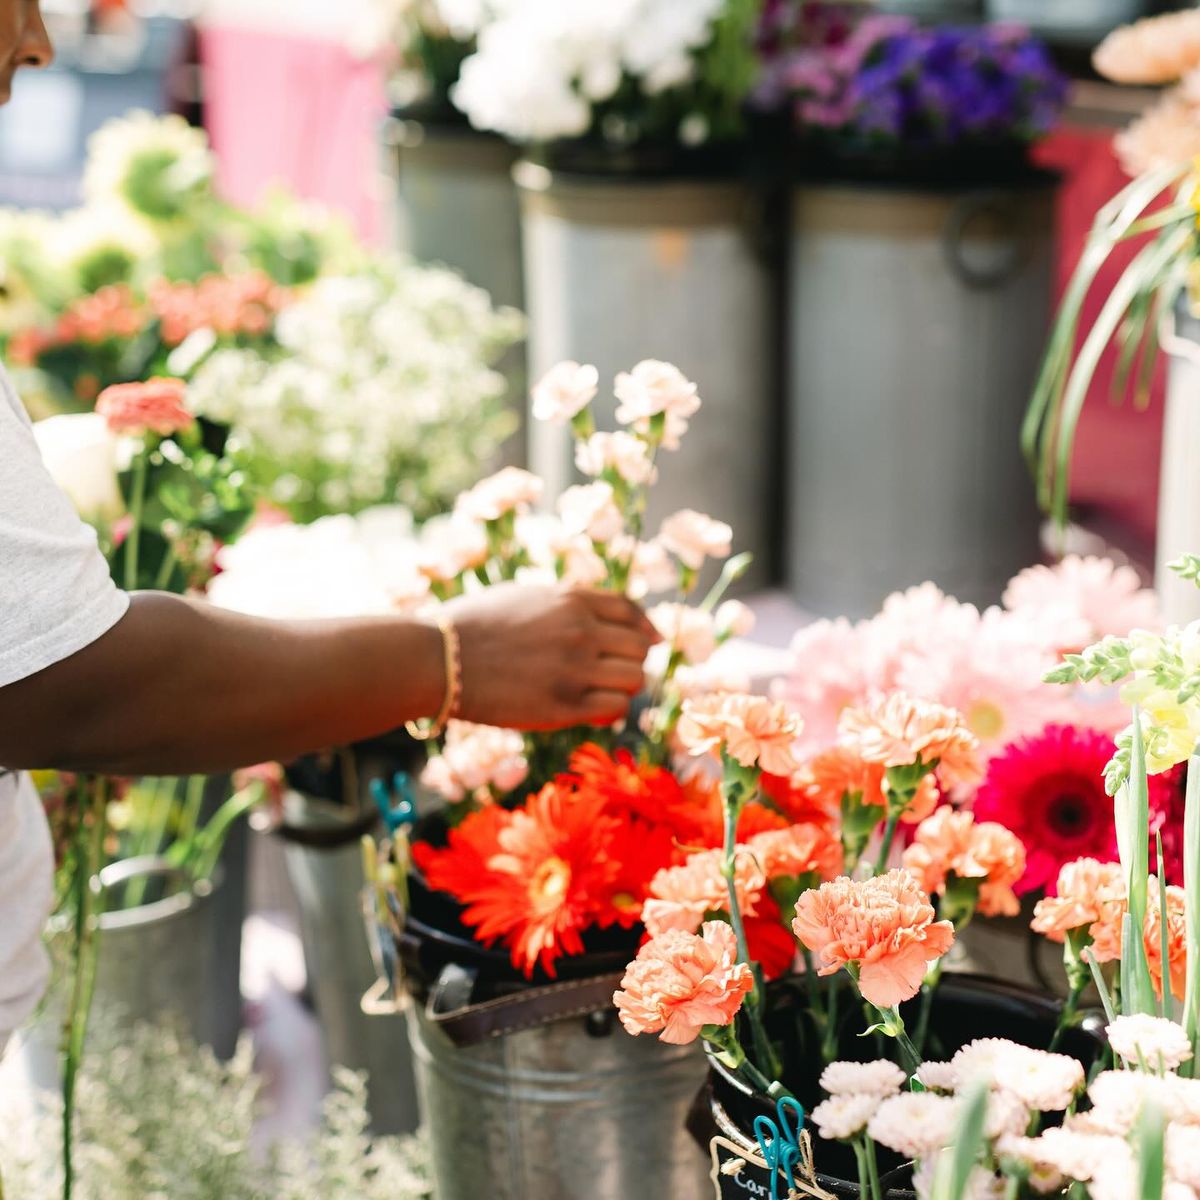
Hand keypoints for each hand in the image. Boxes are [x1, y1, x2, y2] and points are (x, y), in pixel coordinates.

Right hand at [444, 584, 658, 730]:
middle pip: (639, 648)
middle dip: (630, 660)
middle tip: (612, 673)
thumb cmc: (470, 626)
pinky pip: (613, 708)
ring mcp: (574, 669)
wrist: (436, 658)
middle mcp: (580, 630)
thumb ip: (563, 604)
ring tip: (601, 693)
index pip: (630, 610)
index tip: (648, 641)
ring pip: (634, 679)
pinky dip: (610, 710)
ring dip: (623, 687)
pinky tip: (592, 711)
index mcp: (570, 599)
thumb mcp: (523, 596)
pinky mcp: (563, 706)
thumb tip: (597, 619)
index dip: (644, 628)